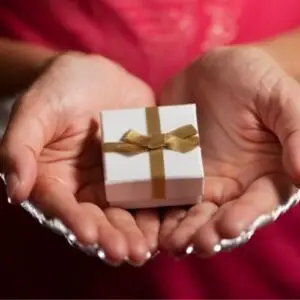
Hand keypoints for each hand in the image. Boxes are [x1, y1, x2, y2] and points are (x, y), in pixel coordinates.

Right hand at [0, 53, 158, 265]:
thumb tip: (14, 192)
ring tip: (149, 248)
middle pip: (98, 218)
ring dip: (138, 232)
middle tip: (129, 254)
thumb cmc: (58, 90)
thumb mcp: (34, 112)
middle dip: (112, 237)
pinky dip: (159, 208)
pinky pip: (150, 191)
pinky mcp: (140, 170)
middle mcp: (85, 188)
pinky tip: (170, 221)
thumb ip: (19, 149)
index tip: (89, 235)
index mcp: (55, 181)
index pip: (61, 208)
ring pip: (126, 213)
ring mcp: (116, 181)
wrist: (95, 74)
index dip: (74, 222)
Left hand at [159, 47, 299, 255]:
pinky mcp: (176, 173)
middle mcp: (234, 185)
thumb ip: (297, 133)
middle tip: (195, 244)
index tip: (229, 227)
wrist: (213, 70)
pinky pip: (167, 196)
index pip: (259, 204)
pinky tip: (151, 225)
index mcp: (265, 175)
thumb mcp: (279, 97)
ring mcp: (202, 181)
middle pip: (222, 218)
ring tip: (171, 245)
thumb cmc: (254, 79)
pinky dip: (160, 212)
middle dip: (208, 233)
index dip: (246, 217)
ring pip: (193, 214)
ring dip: (182, 232)